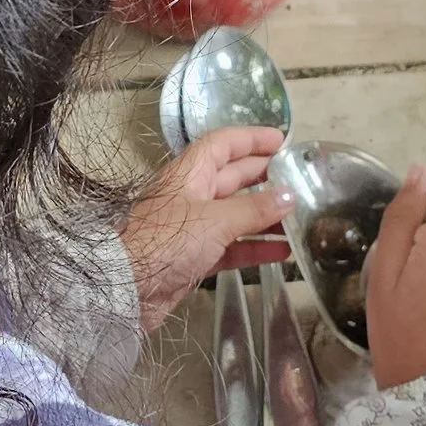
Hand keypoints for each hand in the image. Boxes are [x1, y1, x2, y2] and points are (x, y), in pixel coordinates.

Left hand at [123, 126, 287, 333]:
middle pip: (232, 178)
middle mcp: (191, 196)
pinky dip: (254, 247)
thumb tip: (289, 196)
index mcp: (189, 174)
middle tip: (297, 178)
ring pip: (235, 214)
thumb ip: (254, 209)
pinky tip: (281, 252)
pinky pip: (231, 246)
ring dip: (265, 216)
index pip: (223, 145)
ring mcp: (192, 228)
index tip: (281, 140)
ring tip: (298, 217)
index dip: (251, 138)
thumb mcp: (215, 220)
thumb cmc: (166, 242)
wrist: (126, 287)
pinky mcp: (194, 258)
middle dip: (263, 176)